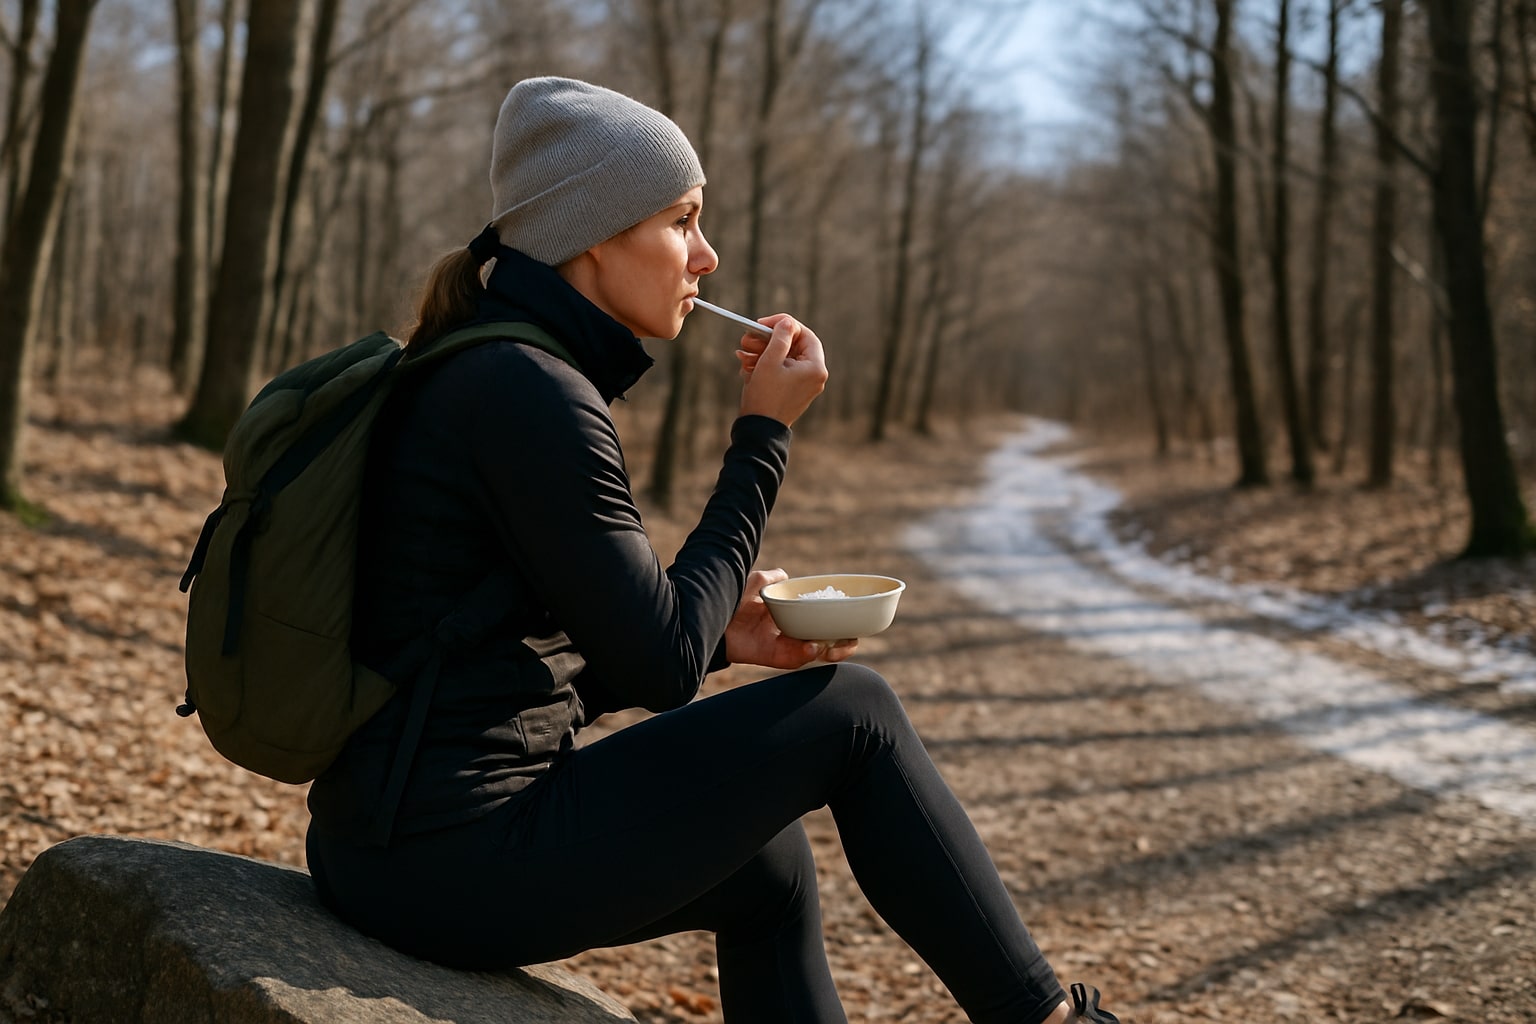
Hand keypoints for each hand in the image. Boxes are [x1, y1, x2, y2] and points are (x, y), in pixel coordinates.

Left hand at [724, 568, 858, 668]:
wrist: (711, 612)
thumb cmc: (733, 597)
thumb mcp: (756, 581)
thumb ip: (774, 578)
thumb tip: (787, 576)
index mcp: (792, 616)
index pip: (822, 622)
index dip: (840, 623)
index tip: (854, 620)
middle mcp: (790, 632)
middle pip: (825, 643)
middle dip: (843, 645)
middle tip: (851, 641)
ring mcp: (782, 645)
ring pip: (814, 654)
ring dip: (829, 651)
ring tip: (835, 646)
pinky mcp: (770, 655)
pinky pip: (793, 659)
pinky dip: (806, 654)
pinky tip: (814, 646)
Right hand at [736, 315, 827, 426]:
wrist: (759, 431)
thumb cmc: (765, 397)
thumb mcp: (770, 361)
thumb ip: (780, 337)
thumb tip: (787, 322)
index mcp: (815, 368)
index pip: (804, 334)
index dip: (783, 325)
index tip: (763, 324)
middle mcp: (814, 376)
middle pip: (792, 346)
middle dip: (767, 340)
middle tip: (747, 338)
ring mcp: (804, 385)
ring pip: (783, 357)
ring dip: (761, 352)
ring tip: (742, 354)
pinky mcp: (792, 391)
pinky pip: (780, 371)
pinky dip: (764, 366)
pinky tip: (746, 366)